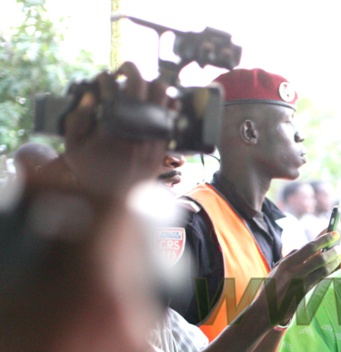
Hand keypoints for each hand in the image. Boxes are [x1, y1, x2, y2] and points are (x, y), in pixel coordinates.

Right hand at [57, 62, 171, 196]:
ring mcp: (154, 134)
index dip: (106, 77)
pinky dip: (169, 104)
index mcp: (112, 124)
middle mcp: (136, 127)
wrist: (116, 200)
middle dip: (130, 70)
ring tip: (143, 87)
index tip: (103, 78)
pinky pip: (174, 116)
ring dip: (152, 84)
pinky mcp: (164, 144)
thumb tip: (92, 95)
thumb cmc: (91, 171)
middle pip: (140, 83)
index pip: (112, 87)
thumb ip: (78, 118)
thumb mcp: (73, 145)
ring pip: (162, 94)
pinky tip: (161, 103)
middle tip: (123, 72)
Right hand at [266, 231, 340, 324]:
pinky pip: (322, 281)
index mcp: (287, 262)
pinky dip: (331, 275)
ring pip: (323, 270)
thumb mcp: (277, 269)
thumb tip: (300, 248)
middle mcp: (294, 271)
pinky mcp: (305, 294)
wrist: (265, 310)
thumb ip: (289, 258)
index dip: (324, 239)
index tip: (335, 234)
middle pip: (320, 257)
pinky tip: (337, 271)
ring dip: (335, 263)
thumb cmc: (271, 288)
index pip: (309, 247)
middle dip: (333, 251)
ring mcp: (300, 283)